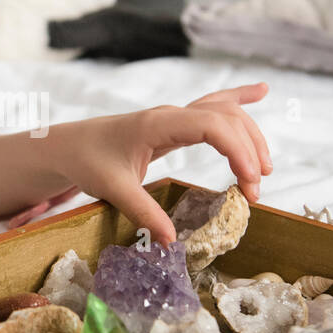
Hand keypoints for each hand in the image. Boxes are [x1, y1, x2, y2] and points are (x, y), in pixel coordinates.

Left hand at [45, 83, 271, 244]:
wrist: (69, 145)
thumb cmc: (88, 161)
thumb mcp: (113, 189)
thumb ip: (143, 213)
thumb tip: (171, 241)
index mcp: (158, 124)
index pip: (211, 125)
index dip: (237, 150)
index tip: (249, 181)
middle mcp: (171, 114)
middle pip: (225, 119)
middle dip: (248, 151)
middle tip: (255, 192)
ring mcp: (175, 116)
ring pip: (223, 113)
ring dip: (248, 137)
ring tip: (263, 171)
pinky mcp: (175, 124)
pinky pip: (213, 106)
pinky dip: (238, 98)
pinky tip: (261, 91)